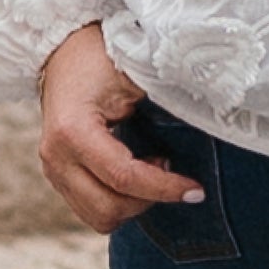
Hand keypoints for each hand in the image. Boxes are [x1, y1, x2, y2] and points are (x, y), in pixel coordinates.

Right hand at [37, 23, 204, 234]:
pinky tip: (134, 172)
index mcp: (73, 130)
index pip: (124, 177)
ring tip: (150, 168)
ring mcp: (53, 170)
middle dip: (148, 198)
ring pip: (100, 217)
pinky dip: (120, 201)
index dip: (165, 188)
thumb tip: (215, 115)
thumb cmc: (102, 56)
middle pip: (109, 208)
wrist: (62, 50)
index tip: (196, 190)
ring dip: (134, 203)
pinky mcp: (58, 177)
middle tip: (169, 167)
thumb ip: (169, 96)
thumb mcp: (136, 70)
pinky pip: (92, 210)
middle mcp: (56, 156)